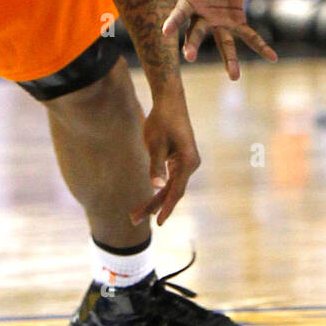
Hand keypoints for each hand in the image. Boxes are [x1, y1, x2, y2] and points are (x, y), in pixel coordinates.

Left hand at [132, 88, 199, 226]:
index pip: (176, 191)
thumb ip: (156, 166)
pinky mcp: (181, 159)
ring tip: (137, 214)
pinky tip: (150, 198)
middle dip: (154, 206)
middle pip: (172, 191)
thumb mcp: (155, 144)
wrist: (170, 101)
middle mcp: (191, 164)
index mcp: (188, 162)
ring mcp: (187, 162)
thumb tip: (156, 187)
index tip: (159, 223)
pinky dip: (160, 189)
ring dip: (155, 199)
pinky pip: (171, 179)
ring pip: (171, 186)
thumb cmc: (162, 120)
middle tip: (134, 220)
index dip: (166, 207)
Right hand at [161, 0, 278, 78]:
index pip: (179, 14)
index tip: (165, 33)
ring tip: (234, 77)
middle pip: (196, 33)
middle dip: (193, 45)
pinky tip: (272, 57)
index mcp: (189, 1)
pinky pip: (248, 35)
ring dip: (230, 60)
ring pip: (224, 43)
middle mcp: (202, 16)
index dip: (173, 22)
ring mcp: (219, 21)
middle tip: (190, 57)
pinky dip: (260, 46)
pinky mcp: (236, 20)